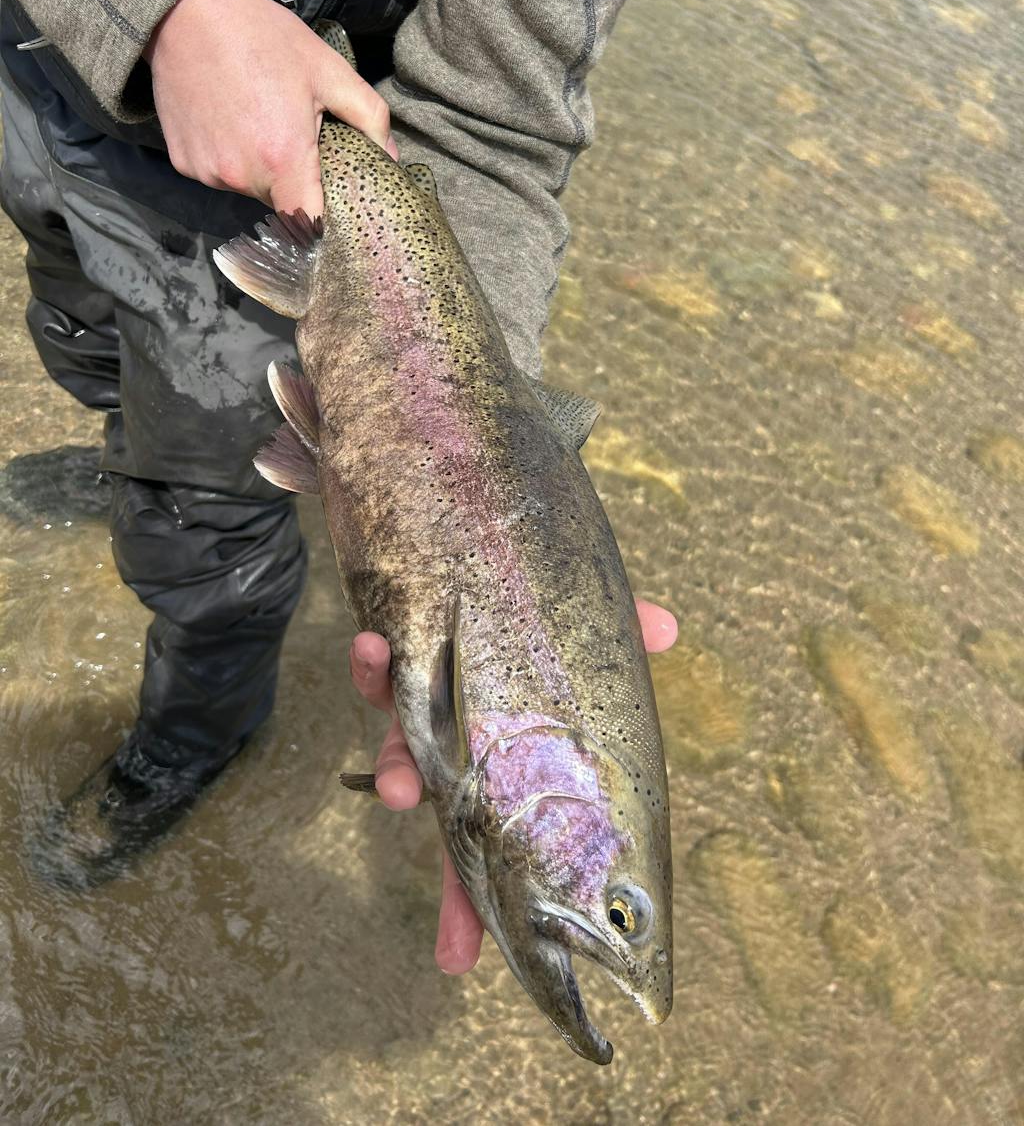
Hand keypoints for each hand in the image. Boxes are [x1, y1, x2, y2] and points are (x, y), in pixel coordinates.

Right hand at [143, 0, 397, 214]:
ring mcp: (209, 174)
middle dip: (294, 182)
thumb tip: (392, 158)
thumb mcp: (329, 71)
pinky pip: (218, 175)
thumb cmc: (264, 38)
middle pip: (280, 206)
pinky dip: (229, 158)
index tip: (329, 200)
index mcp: (283, 160)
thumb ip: (369, 118)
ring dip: (260, 169)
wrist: (187, 12)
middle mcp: (241, 176)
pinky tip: (229, 121)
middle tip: (294, 136)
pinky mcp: (184, 164)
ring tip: (259, 121)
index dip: (322, 220)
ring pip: (249, 189)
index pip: (308, 225)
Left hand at [348, 599, 678, 974]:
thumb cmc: (517, 587)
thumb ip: (617, 625)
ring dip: (400, 768)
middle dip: (449, 878)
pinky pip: (374, 663)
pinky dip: (372, 661)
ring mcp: (414, 695)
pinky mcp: (385, 649)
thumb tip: (666, 628)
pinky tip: (373, 649)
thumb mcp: (572, 613)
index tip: (462, 958)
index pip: (492, 825)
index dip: (477, 892)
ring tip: (402, 788)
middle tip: (450, 944)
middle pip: (448, 813)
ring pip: (400, 745)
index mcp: (500, 739)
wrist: (447, 532)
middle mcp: (454, 729)